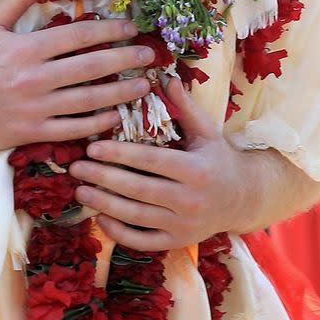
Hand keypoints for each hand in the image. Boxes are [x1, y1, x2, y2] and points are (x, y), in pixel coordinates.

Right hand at [0, 0, 154, 151]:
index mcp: (27, 48)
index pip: (78, 36)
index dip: (109, 30)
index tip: (130, 28)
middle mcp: (35, 78)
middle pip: (91, 67)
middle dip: (125, 59)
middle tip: (149, 56)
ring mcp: (35, 108)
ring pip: (88, 100)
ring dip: (120, 92)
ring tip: (143, 86)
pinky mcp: (32, 132)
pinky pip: (73, 129)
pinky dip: (97, 124)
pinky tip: (116, 116)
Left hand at [67, 76, 249, 249]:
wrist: (243, 199)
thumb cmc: (219, 160)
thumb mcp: (207, 132)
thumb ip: (185, 107)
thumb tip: (165, 76)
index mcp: (197, 170)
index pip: (151, 161)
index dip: (119, 154)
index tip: (92, 147)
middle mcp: (191, 201)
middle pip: (138, 190)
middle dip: (103, 178)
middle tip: (76, 168)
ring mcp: (184, 226)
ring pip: (136, 216)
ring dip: (104, 204)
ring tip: (80, 191)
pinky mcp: (178, 242)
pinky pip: (143, 241)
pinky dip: (119, 232)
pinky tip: (100, 218)